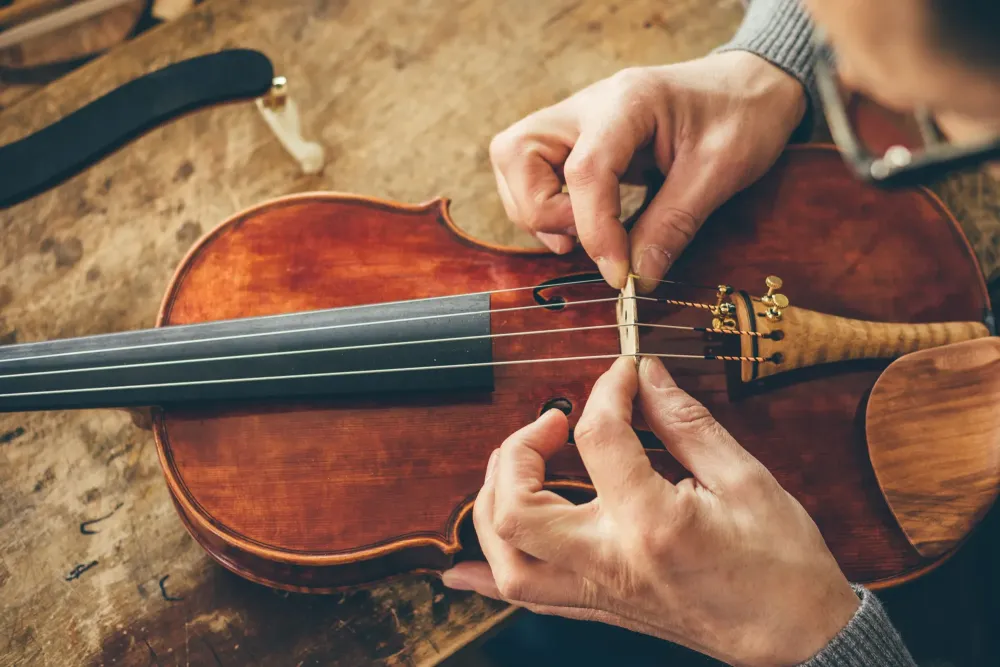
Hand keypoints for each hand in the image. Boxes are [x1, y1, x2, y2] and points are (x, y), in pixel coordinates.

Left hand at [441, 357, 859, 666]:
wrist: (796, 638)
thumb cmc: (781, 563)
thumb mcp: (745, 478)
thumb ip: (685, 421)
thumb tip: (646, 376)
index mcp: (652, 525)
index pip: (599, 437)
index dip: (607, 389)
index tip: (623, 374)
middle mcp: (611, 564)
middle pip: (517, 510)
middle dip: (516, 452)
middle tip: (550, 423)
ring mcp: (599, 592)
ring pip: (506, 562)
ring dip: (493, 505)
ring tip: (516, 468)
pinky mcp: (599, 607)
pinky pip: (524, 599)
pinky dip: (488, 572)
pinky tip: (466, 561)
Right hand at [489, 52, 805, 291]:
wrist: (749, 87)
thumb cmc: (741, 117)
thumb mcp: (719, 172)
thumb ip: (672, 225)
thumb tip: (637, 278)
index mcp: (628, 102)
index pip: (584, 170)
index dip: (595, 231)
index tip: (619, 275)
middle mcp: (587, 105)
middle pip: (516, 153)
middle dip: (539, 210)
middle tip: (585, 240)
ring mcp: (575, 121)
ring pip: (514, 163)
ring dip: (537, 210)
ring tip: (586, 234)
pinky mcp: (574, 141)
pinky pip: (532, 173)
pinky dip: (546, 207)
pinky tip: (586, 224)